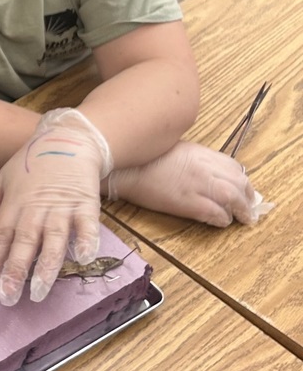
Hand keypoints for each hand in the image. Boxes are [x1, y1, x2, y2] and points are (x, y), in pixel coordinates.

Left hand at [0, 108, 112, 305]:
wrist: (67, 140)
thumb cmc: (32, 162)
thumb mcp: (2, 179)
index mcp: (13, 205)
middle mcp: (35, 209)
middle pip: (23, 243)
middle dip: (15, 272)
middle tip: (7, 298)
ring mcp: (61, 208)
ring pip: (53, 240)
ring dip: (46, 267)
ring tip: (39, 291)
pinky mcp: (86, 205)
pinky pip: (87, 226)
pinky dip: (86, 241)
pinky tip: (83, 259)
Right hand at [107, 140, 273, 225]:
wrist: (122, 168)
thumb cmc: (140, 158)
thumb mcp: (171, 149)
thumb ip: (192, 158)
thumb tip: (204, 170)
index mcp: (199, 152)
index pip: (233, 166)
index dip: (240, 180)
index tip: (241, 188)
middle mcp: (204, 167)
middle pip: (239, 182)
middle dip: (247, 196)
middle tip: (248, 208)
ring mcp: (198, 184)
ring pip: (234, 199)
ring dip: (241, 210)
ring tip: (242, 219)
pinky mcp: (189, 203)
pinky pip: (216, 213)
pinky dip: (222, 219)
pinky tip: (219, 222)